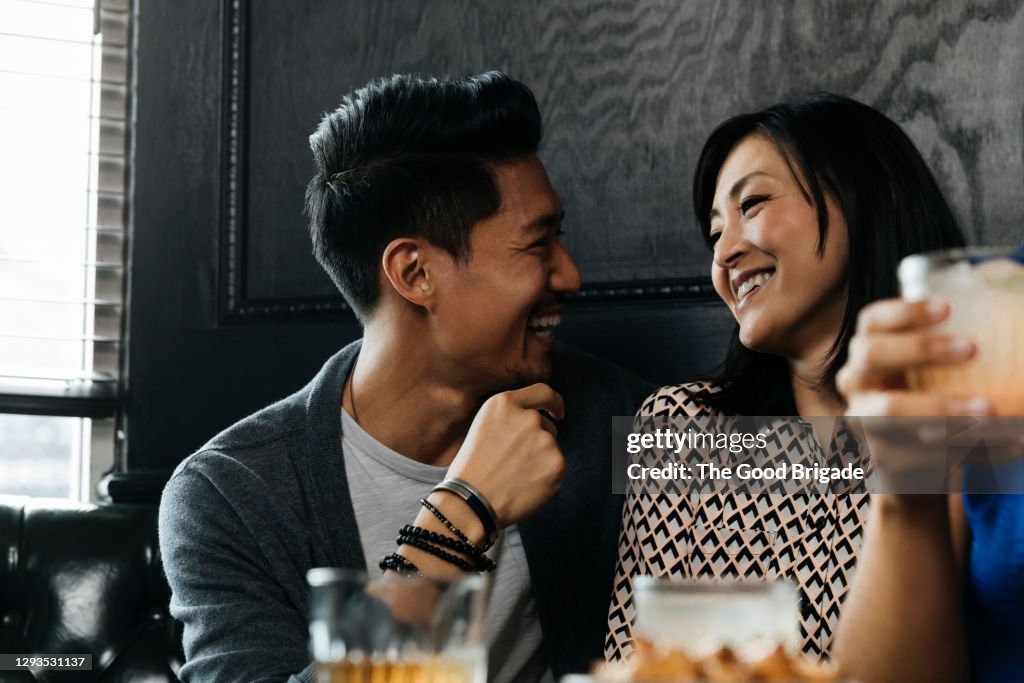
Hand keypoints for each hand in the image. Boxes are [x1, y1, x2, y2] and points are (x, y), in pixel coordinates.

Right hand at [446, 383, 565, 526]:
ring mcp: (544, 440)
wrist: (470, 501)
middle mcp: (528, 417)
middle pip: (546, 425)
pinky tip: (524, 486)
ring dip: (540, 460)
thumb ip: (511, 418)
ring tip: (514, 476)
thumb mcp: (483, 426)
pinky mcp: (556, 463)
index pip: (542, 392)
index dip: (553, 402)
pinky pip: (556, 468)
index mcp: (504, 403)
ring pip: (551, 448)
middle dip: (537, 441)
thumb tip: (538, 421)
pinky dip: (545, 478)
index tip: (557, 412)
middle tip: (515, 463)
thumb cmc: (471, 469)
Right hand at [837, 298, 1022, 491]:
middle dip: (920, 348)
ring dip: (943, 408)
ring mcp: (862, 423)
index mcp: (869, 353)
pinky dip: (969, 450)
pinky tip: (1010, 445)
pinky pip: (920, 453)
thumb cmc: (929, 406)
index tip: (948, 308)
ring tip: (993, 411)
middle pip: (871, 354)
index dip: (904, 311)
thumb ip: (958, 347)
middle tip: (973, 349)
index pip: (872, 321)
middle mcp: (856, 383)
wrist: (912, 469)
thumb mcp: (933, 375)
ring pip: (889, 411)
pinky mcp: (881, 460)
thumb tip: (1012, 290)